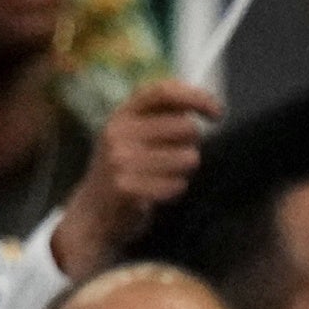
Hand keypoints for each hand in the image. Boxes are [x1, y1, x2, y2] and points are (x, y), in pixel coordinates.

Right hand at [55, 78, 219, 274]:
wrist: (90, 216)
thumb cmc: (122, 172)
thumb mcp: (130, 136)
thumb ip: (160, 116)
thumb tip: (206, 103)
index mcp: (121, 115)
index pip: (165, 92)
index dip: (196, 98)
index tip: (217, 113)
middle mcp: (118, 134)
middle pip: (186, 127)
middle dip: (191, 145)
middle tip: (174, 159)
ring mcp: (120, 161)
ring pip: (187, 158)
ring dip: (184, 171)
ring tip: (163, 177)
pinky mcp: (127, 189)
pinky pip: (177, 184)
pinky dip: (174, 190)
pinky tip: (157, 192)